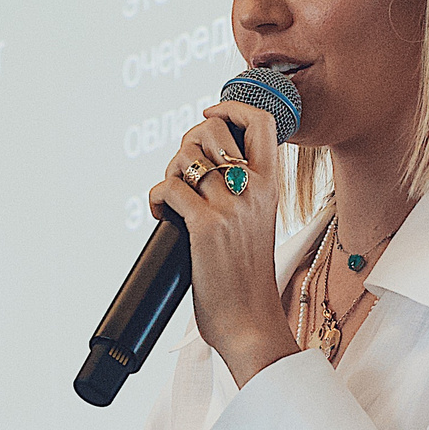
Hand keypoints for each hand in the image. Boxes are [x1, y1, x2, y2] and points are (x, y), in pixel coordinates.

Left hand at [144, 101, 301, 387]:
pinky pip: (169, 188)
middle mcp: (255, 189)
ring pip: (187, 155)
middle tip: (185, 171)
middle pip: (213, 128)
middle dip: (188, 141)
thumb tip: (206, 164)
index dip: (230, 107)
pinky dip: (156, 198)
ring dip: (170, 171)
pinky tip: (160, 215)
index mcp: (272, 185)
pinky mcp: (205, 227)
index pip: (262, 120)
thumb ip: (242, 192)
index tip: (212, 117)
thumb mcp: (257, 222)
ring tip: (173, 196)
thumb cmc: (247, 277)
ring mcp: (231, 207)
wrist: (250, 322)